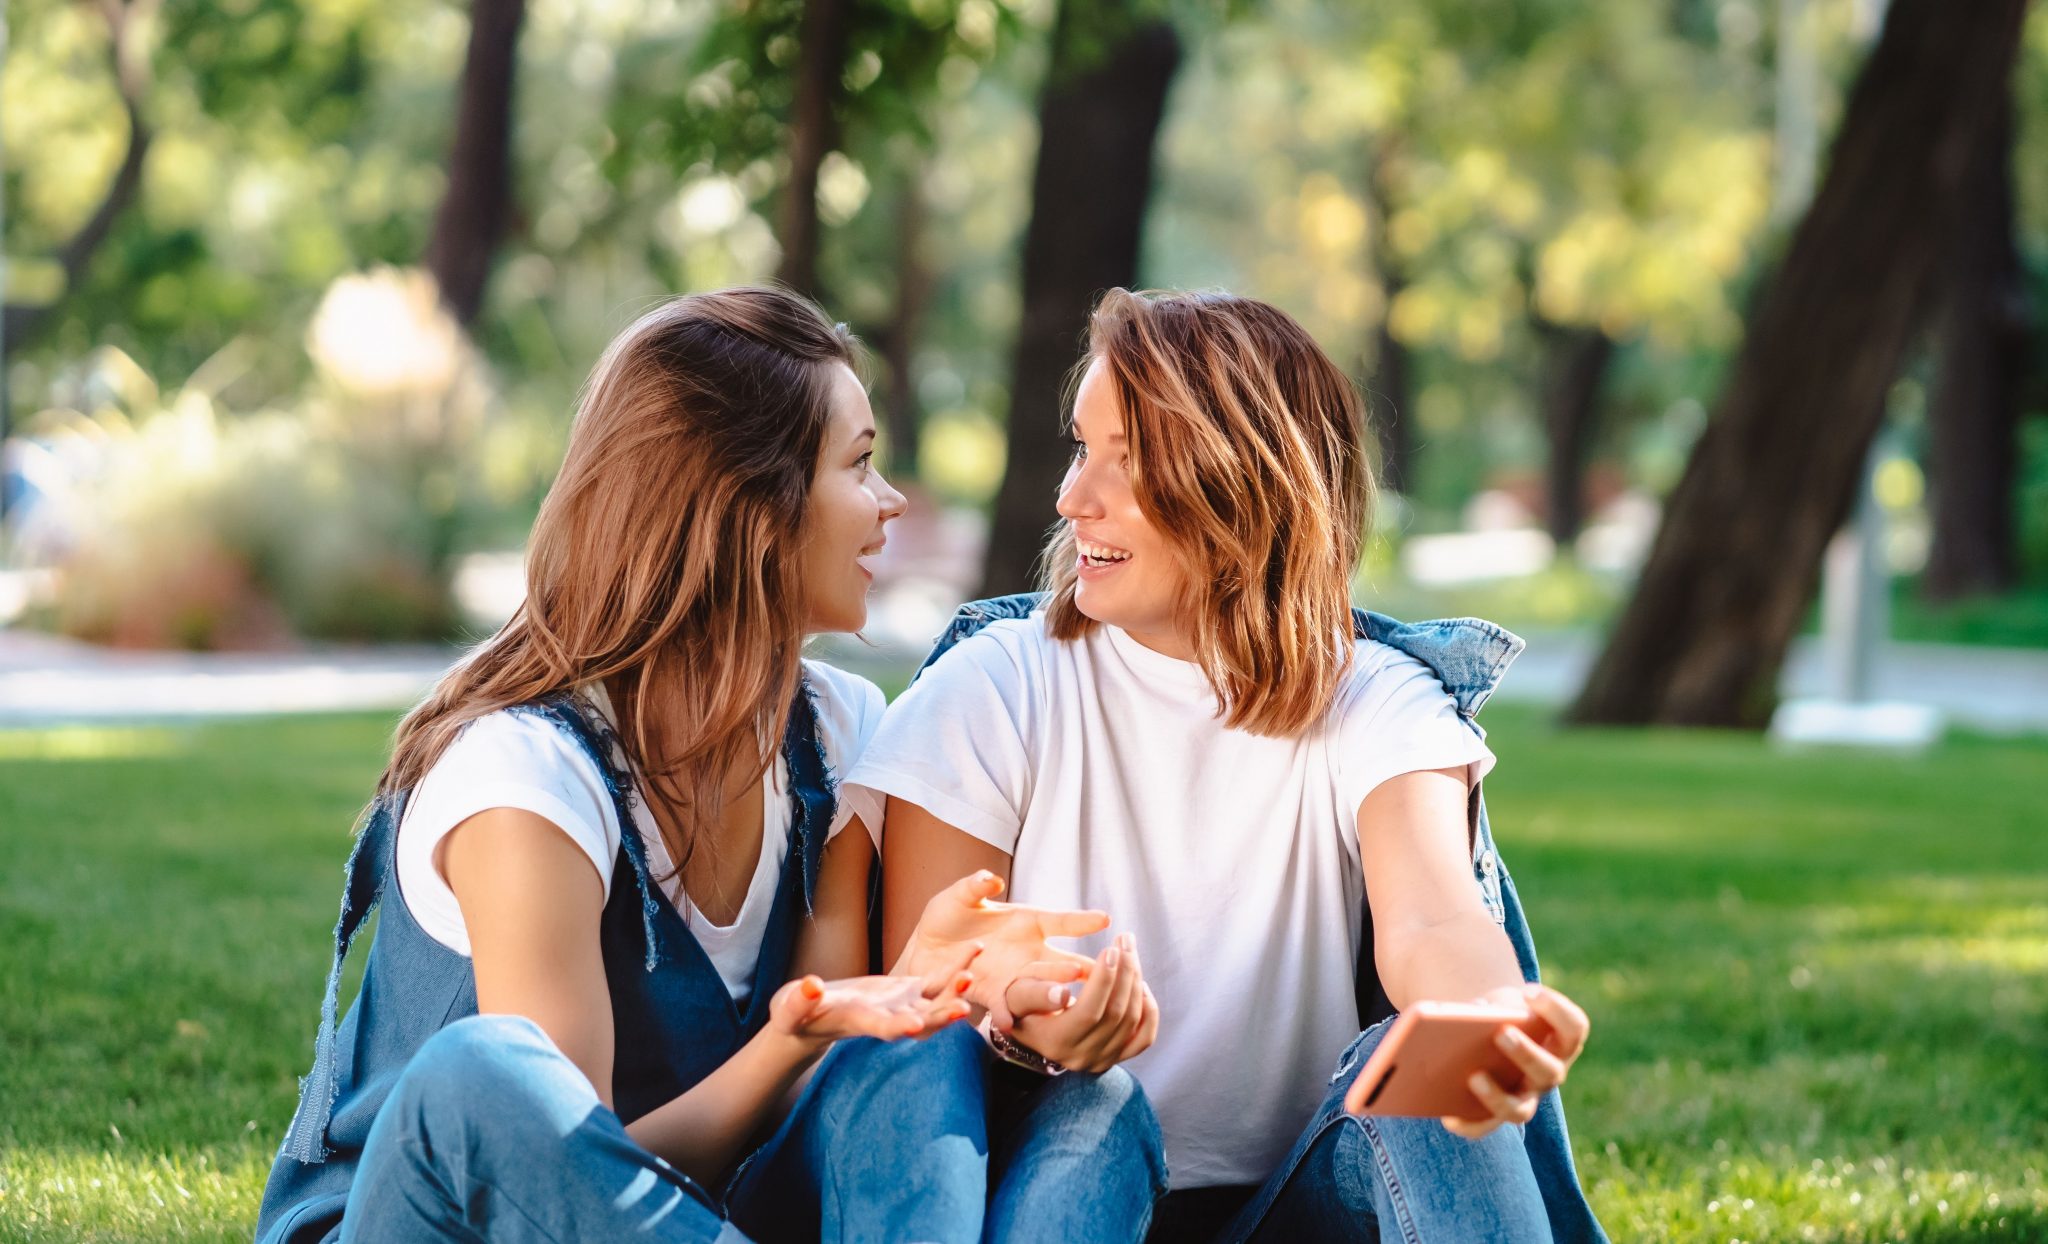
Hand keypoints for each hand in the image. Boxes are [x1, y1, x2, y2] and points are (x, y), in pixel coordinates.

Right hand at [771, 938, 978, 1046]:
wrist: (812, 1017)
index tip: (913, 1026)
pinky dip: (956, 969)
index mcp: (860, 1023)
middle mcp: (888, 1019)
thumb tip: (810, 986)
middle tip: (964, 1007)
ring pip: (936, 1003)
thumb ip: (800, 1000)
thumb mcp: (791, 1008)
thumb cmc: (795, 1015)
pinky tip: (975, 950)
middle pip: (920, 1024)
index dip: (897, 1028)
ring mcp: (901, 1006)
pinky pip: (937, 982)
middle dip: (941, 1017)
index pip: (881, 1029)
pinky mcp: (907, 991)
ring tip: (972, 972)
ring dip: (956, 991)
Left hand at [895, 870, 1106, 1028]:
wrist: (925, 948)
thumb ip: (974, 887)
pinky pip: (1004, 1006)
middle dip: (1079, 968)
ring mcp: (1013, 975)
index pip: (1060, 921)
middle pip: (1059, 961)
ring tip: (1065, 998)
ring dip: (1051, 992)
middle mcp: (1028, 951)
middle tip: (1100, 973)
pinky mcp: (992, 994)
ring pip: (1039, 986)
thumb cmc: (949, 915)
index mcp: (1027, 921)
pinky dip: (1007, 1013)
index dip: (1081, 921)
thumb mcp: (959, 897)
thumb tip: (990, 879)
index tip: (1105, 919)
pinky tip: (1010, 1022)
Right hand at [1004, 933, 1158, 1072]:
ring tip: (1130, 952)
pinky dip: (1149, 1010)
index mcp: (1055, 1043)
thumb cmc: (1022, 1005)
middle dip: (1125, 972)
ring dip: (1136, 981)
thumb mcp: (1017, 995)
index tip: (1110, 949)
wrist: (1033, 1030)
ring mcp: (1101, 1061)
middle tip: (1125, 940)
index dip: (1104, 980)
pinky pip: (1144, 1038)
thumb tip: (1063, 994)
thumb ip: (1035, 993)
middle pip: (1116, 1014)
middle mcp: (1081, 1057)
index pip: (1089, 1012)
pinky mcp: (1117, 1058)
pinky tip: (1140, 984)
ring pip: (1132, 1021)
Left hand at [1442, 983, 1589, 1138]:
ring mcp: (1525, 1097)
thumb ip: (1496, 1004)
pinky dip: (1468, 1125)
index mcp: (1558, 1041)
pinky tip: (1449, 1116)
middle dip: (1526, 1053)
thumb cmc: (1500, 1011)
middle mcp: (1548, 1074)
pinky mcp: (1497, 1114)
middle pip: (1549, 1071)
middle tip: (1502, 1033)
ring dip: (1497, 1096)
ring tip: (1473, 1076)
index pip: (1574, 1027)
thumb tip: (1474, 1012)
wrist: (1486, 1030)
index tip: (1529, 992)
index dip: (1556, 1010)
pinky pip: (1485, 1127)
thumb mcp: (1501, 1001)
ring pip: (1520, 1111)